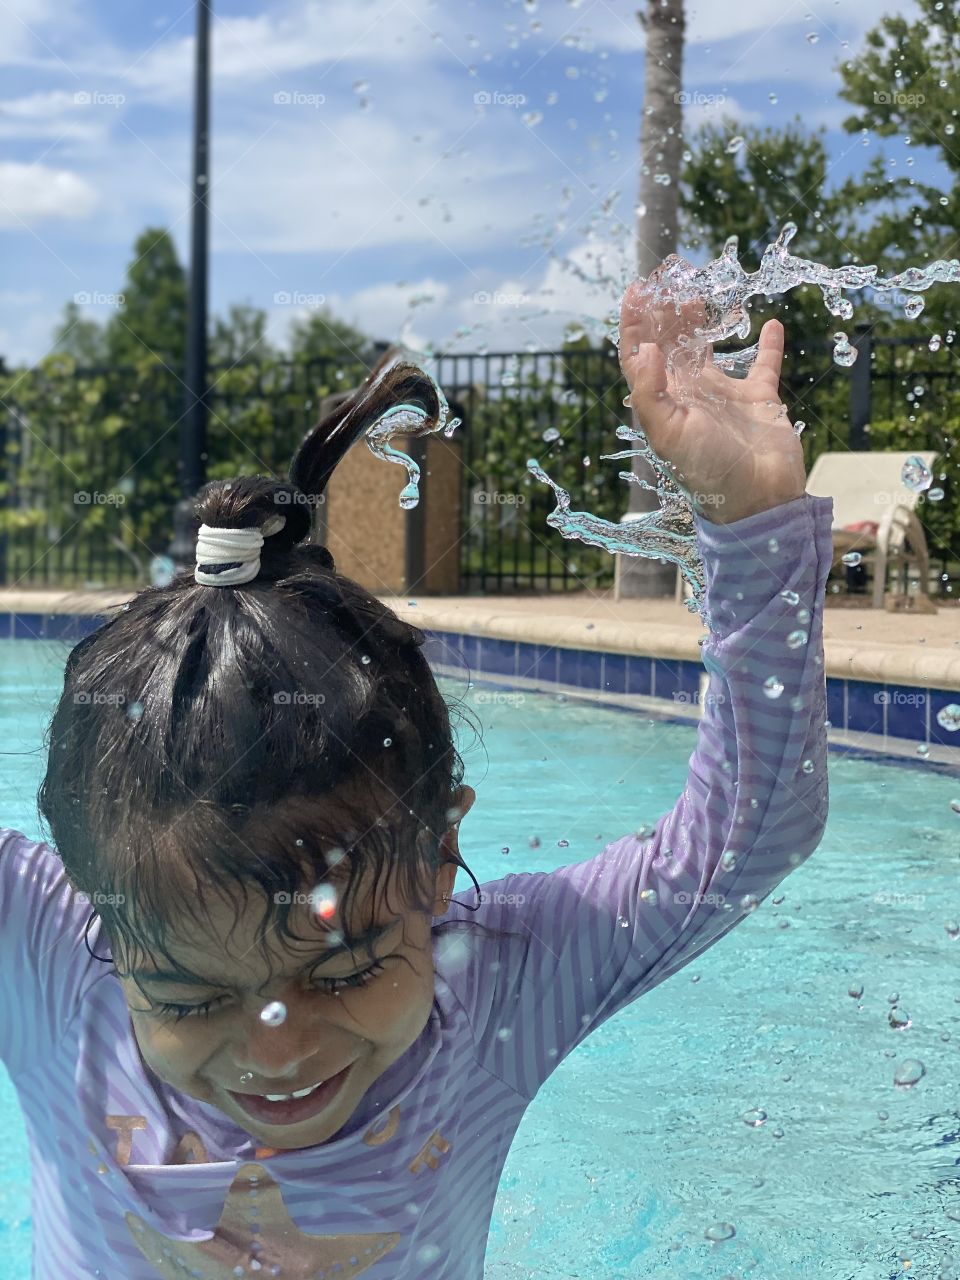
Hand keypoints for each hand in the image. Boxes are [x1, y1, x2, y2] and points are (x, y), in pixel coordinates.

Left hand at [617, 276, 807, 524]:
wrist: (757, 500)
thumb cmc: (707, 472)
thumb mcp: (668, 435)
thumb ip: (651, 392)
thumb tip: (645, 348)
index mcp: (664, 401)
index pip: (641, 355)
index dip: (634, 324)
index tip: (635, 290)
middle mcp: (690, 394)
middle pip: (671, 344)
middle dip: (665, 313)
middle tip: (668, 279)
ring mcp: (725, 395)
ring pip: (710, 348)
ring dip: (702, 321)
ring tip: (698, 293)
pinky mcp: (760, 398)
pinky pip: (764, 364)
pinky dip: (769, 344)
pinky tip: (771, 323)